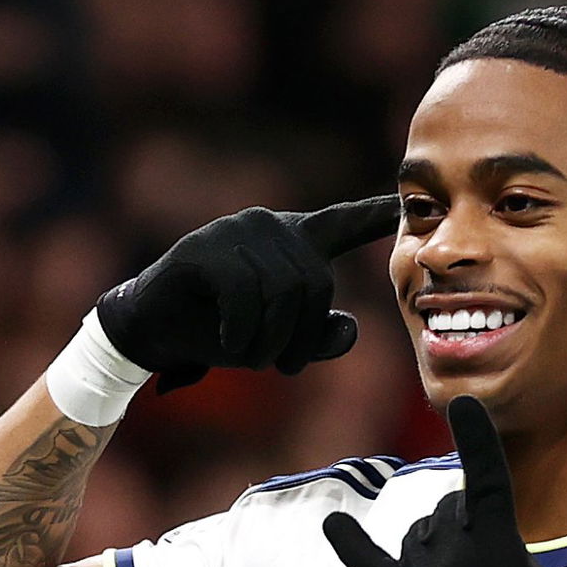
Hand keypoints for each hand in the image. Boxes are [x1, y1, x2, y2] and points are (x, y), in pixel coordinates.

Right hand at [98, 198, 398, 391]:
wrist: (155, 331)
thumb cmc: (223, 332)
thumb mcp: (282, 344)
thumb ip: (322, 340)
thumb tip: (349, 328)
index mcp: (296, 241)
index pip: (345, 223)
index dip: (377, 215)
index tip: (410, 200)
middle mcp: (271, 226)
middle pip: (317, 284)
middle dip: (302, 337)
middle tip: (282, 366)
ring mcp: (236, 230)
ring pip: (281, 291)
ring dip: (269, 339)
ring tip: (249, 354)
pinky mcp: (204, 246)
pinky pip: (244, 294)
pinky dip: (240, 331)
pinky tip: (226, 342)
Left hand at [323, 395, 566, 566]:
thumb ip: (513, 557)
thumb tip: (491, 553)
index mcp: (497, 544)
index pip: (485, 478)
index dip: (475, 439)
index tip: (464, 407)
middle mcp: (452, 554)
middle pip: (447, 509)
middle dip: (465, 518)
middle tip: (488, 560)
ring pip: (418, 533)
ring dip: (435, 538)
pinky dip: (351, 544)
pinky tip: (332, 524)